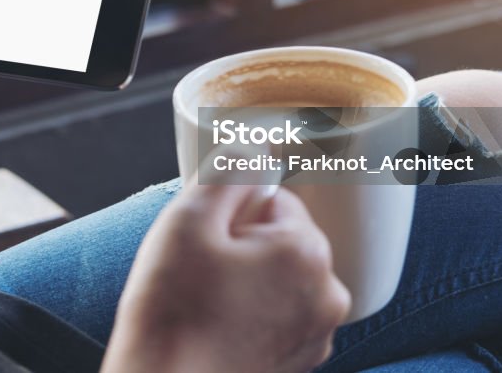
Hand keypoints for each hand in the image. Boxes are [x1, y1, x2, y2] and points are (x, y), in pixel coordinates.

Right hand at [103, 181, 350, 372]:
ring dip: (247, 278)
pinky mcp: (300, 361)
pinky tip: (218, 327)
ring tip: (208, 303)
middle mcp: (327, 293)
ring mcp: (316, 333)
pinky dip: (252, 313)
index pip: (274, 198)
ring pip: (279, 275)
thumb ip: (230, 172)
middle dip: (242, 244)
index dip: (231, 213)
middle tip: (202, 272)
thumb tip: (255, 150)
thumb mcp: (189, 220)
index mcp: (306, 251)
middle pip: (281, 236)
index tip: (206, 242)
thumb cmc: (174, 312)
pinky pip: (279, 313)